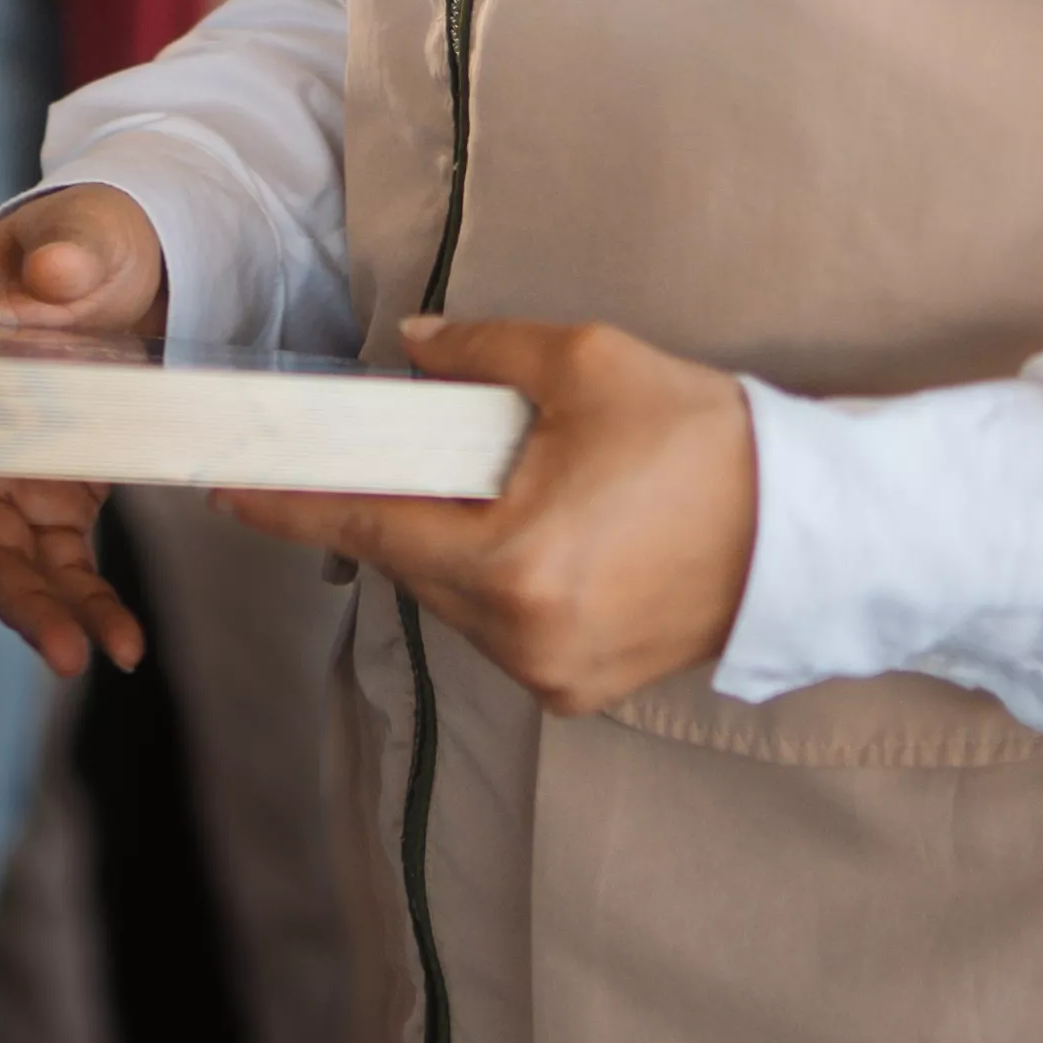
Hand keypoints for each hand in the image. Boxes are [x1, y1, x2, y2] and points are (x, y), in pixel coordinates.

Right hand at [0, 183, 167, 677]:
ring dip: (30, 611)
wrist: (142, 269)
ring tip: (71, 656)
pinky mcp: (58, 504)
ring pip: (1, 559)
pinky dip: (89, 607)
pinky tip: (121, 643)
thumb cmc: (86, 242)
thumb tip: (58, 272)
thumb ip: (66, 252)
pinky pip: (63, 567)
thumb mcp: (80, 233)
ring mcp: (8, 475)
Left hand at [217, 316, 757, 714]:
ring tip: (494, 481)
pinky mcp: (579, 691)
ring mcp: (551, 675)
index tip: (227, 487)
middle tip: (381, 447)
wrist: (815, 533)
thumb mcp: (588, 364)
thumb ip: (481, 353)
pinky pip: (498, 627)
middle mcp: (521, 635)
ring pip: (450, 599)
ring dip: (448, 541)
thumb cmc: (707, 442)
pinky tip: (531, 531)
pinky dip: (495, 578)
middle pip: (407, 562)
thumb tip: (413, 351)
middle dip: (391, 503)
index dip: (292, 505)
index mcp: (513, 559)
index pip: (368, 527)